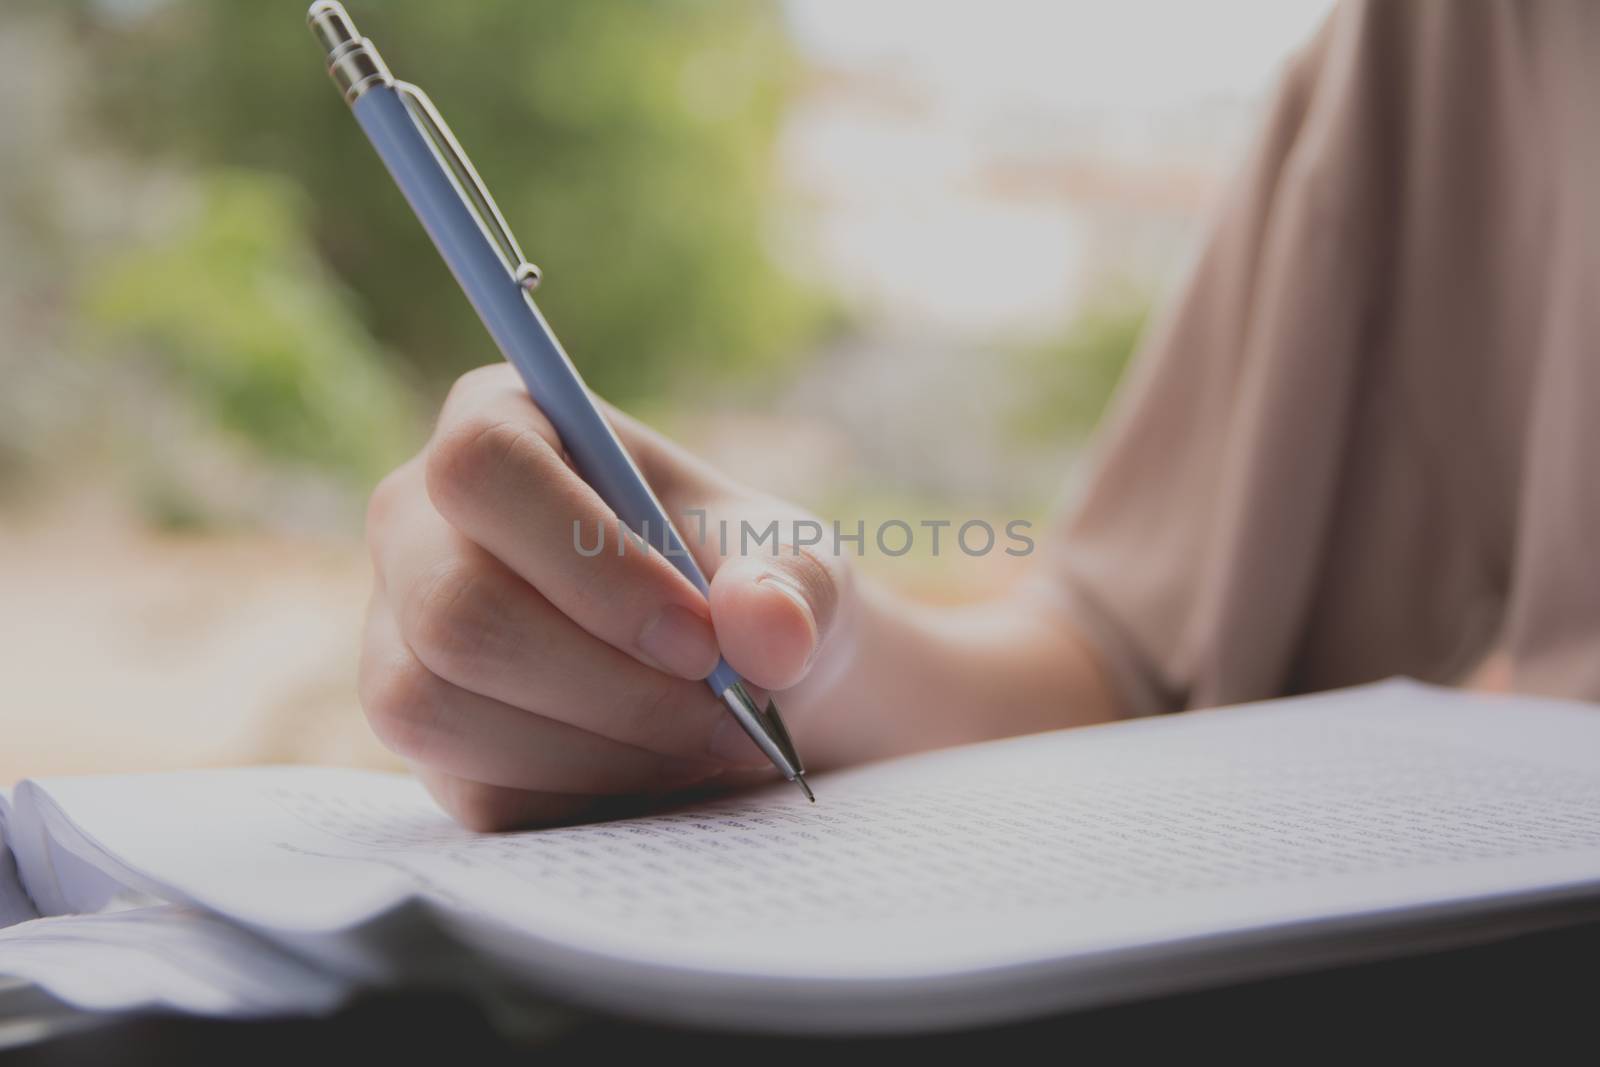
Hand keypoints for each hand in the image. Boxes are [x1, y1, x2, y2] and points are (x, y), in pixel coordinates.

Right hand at [360, 364, 856, 829]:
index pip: (486, 468)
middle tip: (727, 712)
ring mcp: (398, 631)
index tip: (700, 639)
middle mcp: (417, 521)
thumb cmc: (746, 584)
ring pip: (439, 708)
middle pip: (456, 609)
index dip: (590, 561)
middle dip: (609, 685)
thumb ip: (790, 584)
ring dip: (602, 748)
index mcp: (500, 424)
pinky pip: (474, 789)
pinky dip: (589, 798)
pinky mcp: (420, 733)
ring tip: (706, 740)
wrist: (734, 675)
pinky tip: (660, 769)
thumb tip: (765, 629)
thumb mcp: (797, 564)